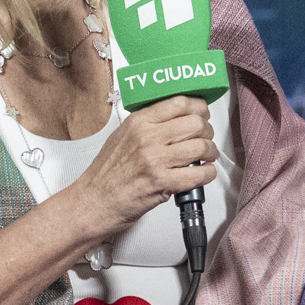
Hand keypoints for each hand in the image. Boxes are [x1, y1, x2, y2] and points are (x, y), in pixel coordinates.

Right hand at [71, 94, 219, 239]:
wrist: (93, 202)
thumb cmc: (106, 174)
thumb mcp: (121, 136)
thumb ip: (146, 124)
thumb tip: (174, 117)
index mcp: (138, 123)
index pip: (179, 103)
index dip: (199, 107)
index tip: (203, 113)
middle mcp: (147, 138)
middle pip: (195, 123)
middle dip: (207, 131)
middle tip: (206, 137)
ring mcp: (156, 161)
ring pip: (201, 147)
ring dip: (210, 152)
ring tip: (207, 157)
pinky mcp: (163, 183)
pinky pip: (199, 174)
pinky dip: (208, 173)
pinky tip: (203, 173)